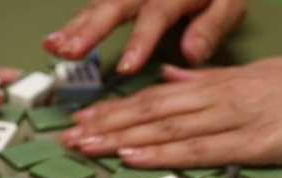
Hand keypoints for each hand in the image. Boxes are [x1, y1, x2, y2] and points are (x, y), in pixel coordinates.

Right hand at [44, 0, 246, 72]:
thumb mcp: (228, 4)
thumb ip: (211, 27)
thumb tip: (191, 54)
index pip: (157, 14)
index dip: (141, 40)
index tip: (127, 67)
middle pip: (116, 5)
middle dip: (91, 29)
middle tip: (70, 51)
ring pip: (99, 4)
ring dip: (74, 27)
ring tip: (53, 47)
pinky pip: (94, 6)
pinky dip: (75, 23)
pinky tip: (55, 41)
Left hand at [62, 58, 281, 167]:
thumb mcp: (254, 75)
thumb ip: (210, 80)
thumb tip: (171, 77)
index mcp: (216, 87)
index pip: (156, 100)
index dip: (117, 111)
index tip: (84, 122)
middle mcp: (217, 101)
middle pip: (152, 113)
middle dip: (107, 126)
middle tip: (68, 140)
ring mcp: (233, 121)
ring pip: (167, 129)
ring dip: (122, 139)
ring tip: (86, 148)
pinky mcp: (253, 143)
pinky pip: (200, 150)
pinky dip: (163, 154)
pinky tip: (132, 159)